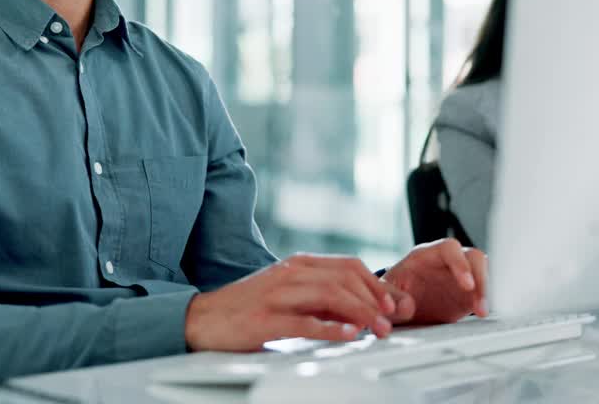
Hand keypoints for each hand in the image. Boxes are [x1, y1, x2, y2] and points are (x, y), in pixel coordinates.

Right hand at [184, 253, 410, 351]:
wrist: (204, 318)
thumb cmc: (249, 308)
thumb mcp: (290, 296)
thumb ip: (323, 300)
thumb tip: (362, 310)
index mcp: (299, 265)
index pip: (349, 265)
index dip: (377, 284)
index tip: (394, 304)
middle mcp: (291, 274)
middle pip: (345, 278)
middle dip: (375, 300)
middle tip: (392, 321)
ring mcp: (278, 294)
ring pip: (330, 294)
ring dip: (361, 313)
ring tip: (377, 329)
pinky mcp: (266, 318)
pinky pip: (304, 321)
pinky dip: (330, 327)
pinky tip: (348, 335)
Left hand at [382, 238, 488, 324]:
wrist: (394, 308)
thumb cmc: (387, 294)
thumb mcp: (383, 294)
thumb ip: (390, 298)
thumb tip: (406, 307)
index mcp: (424, 255)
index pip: (449, 248)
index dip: (460, 264)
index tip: (466, 285)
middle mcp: (445, 262)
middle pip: (472, 257)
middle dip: (479, 277)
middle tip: (478, 303)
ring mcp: (458, 276)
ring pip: (481, 272)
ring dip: (484, 291)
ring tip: (481, 312)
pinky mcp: (466, 293)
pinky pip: (483, 291)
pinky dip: (484, 301)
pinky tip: (481, 314)